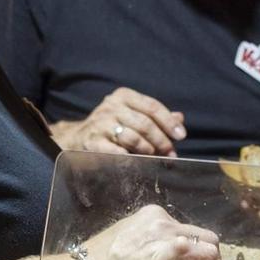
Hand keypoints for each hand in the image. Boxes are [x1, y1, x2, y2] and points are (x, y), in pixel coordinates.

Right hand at [61, 88, 185, 155]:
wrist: (78, 137)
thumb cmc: (112, 126)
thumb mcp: (132, 115)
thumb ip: (155, 116)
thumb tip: (179, 119)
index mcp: (123, 96)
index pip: (152, 107)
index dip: (169, 122)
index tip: (180, 136)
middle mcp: (111, 107)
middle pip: (145, 124)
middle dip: (161, 140)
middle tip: (169, 152)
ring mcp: (100, 124)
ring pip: (133, 138)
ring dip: (148, 150)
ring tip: (153, 156)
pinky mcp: (93, 142)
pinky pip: (117, 152)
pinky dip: (131, 159)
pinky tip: (137, 162)